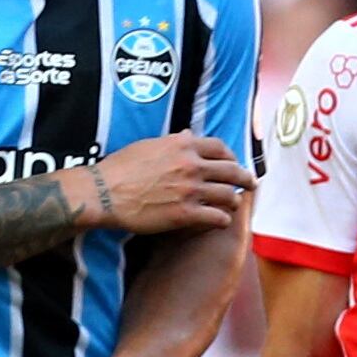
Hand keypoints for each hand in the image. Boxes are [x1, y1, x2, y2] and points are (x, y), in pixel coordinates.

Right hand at [83, 133, 252, 235]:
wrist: (105, 191)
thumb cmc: (121, 167)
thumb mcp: (149, 145)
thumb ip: (173, 141)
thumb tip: (188, 134)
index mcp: (183, 145)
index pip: (220, 148)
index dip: (232, 156)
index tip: (234, 163)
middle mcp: (192, 165)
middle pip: (232, 171)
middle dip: (245, 178)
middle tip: (251, 184)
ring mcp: (191, 190)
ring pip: (229, 195)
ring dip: (235, 201)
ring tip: (234, 205)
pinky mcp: (186, 214)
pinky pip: (217, 217)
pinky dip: (222, 219)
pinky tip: (220, 221)